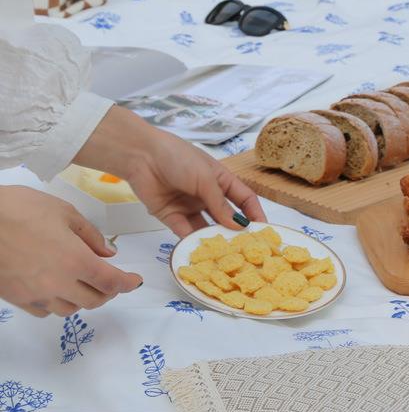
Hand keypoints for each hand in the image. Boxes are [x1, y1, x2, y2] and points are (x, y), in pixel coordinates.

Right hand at [0, 186, 141, 316]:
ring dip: (83, 298)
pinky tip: (57, 286)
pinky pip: (44, 310)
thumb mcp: (66, 213)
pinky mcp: (16, 298)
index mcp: (75, 260)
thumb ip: (91, 236)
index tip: (135, 280)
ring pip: (69, 309)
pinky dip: (57, 302)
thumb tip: (108, 254)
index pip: (110, 282)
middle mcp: (57, 284)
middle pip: (93, 301)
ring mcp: (34, 294)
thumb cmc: (22, 209)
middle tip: (112, 278)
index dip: (127, 284)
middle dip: (108, 291)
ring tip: (84, 280)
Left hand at [75, 106, 266, 237]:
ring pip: (207, 227)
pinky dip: (192, 241)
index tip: (262, 230)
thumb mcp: (206, 178)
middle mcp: (207, 194)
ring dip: (215, 238)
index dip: (254, 212)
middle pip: (226, 215)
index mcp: (220, 179)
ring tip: (225, 254)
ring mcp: (190, 206)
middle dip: (235, 231)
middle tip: (246, 248)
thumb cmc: (179, 158)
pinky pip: (185, 232)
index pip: (243, 198)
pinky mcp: (172, 216)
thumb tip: (238, 226)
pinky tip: (201, 251)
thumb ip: (220, 204)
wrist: (142, 156)